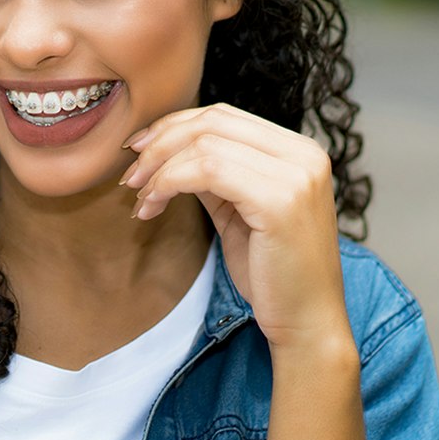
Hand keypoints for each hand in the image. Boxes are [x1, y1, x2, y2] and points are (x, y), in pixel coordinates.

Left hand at [120, 103, 350, 351]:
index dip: (173, 126)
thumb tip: (164, 149)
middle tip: (131, 175)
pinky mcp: (281, 200)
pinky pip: (207, 171)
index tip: (138, 151)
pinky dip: (168, 183)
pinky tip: (152, 208)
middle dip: (160, 143)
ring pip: (204, 145)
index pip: (223, 115)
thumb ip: (214, 174)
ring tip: (141, 199)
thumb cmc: (272, 273)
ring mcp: (296, 174)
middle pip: (211, 122)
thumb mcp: (238, 210)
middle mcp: (304, 153)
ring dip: (158, 169)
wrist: (308, 324)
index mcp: (299, 150)